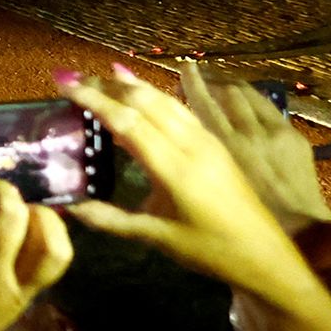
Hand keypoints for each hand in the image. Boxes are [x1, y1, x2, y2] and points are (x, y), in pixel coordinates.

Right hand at [60, 65, 330, 330]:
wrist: (265, 256)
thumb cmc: (209, 250)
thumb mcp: (155, 237)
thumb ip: (110, 219)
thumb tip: (68, 207)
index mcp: (174, 168)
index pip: (127, 122)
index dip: (94, 100)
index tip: (65, 86)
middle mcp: (191, 146)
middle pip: (145, 102)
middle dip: (107, 86)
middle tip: (73, 77)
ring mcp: (207, 141)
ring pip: (165, 100)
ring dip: (131, 85)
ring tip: (101, 75)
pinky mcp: (217, 144)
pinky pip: (181, 109)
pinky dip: (156, 94)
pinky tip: (143, 89)